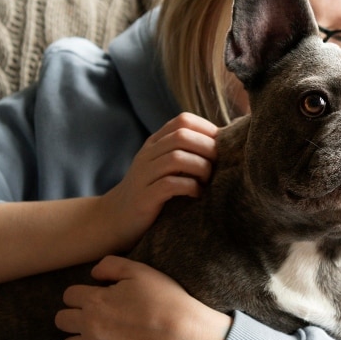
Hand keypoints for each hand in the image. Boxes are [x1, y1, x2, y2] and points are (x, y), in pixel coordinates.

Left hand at [56, 256, 230, 339]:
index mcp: (94, 301)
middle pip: (61, 320)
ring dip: (80, 339)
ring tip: (99, 335)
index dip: (83, 293)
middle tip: (96, 314)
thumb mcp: (141, 271)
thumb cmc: (166, 300)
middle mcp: (89, 326)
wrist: (185, 336)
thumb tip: (94, 274)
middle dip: (75, 315)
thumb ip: (111, 266)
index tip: (98, 295)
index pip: (69, 295)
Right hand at [99, 113, 218, 252]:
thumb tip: (224, 144)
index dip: (206, 129)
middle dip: (208, 148)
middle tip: (219, 165)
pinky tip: (196, 194)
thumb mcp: (166, 166)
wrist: (115, 218)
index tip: (220, 146)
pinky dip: (190, 188)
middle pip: (182, 136)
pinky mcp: (144, 197)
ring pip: (176, 158)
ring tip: (207, 181)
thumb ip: (186, 152)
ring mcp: (144, 175)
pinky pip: (169, 185)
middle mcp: (148, 155)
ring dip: (201, 168)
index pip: (182, 120)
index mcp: (155, 143)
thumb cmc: (152, 191)